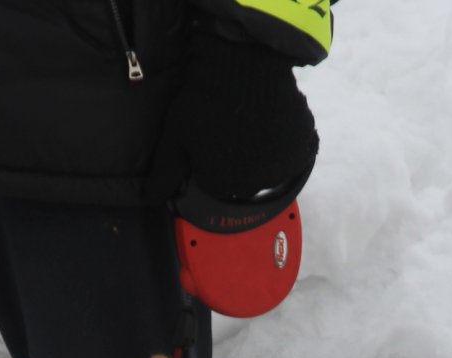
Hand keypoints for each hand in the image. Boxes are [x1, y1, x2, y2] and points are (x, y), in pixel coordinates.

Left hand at [149, 29, 317, 203]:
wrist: (246, 65)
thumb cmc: (205, 100)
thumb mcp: (175, 135)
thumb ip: (164, 171)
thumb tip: (150, 199)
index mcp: (221, 186)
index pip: (214, 181)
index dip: (209, 159)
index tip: (208, 136)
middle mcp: (253, 186)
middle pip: (242, 177)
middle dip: (235, 158)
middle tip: (229, 125)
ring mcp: (280, 167)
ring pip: (267, 165)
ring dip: (260, 149)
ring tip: (250, 120)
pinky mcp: (301, 147)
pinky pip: (292, 152)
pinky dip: (284, 140)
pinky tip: (271, 120)